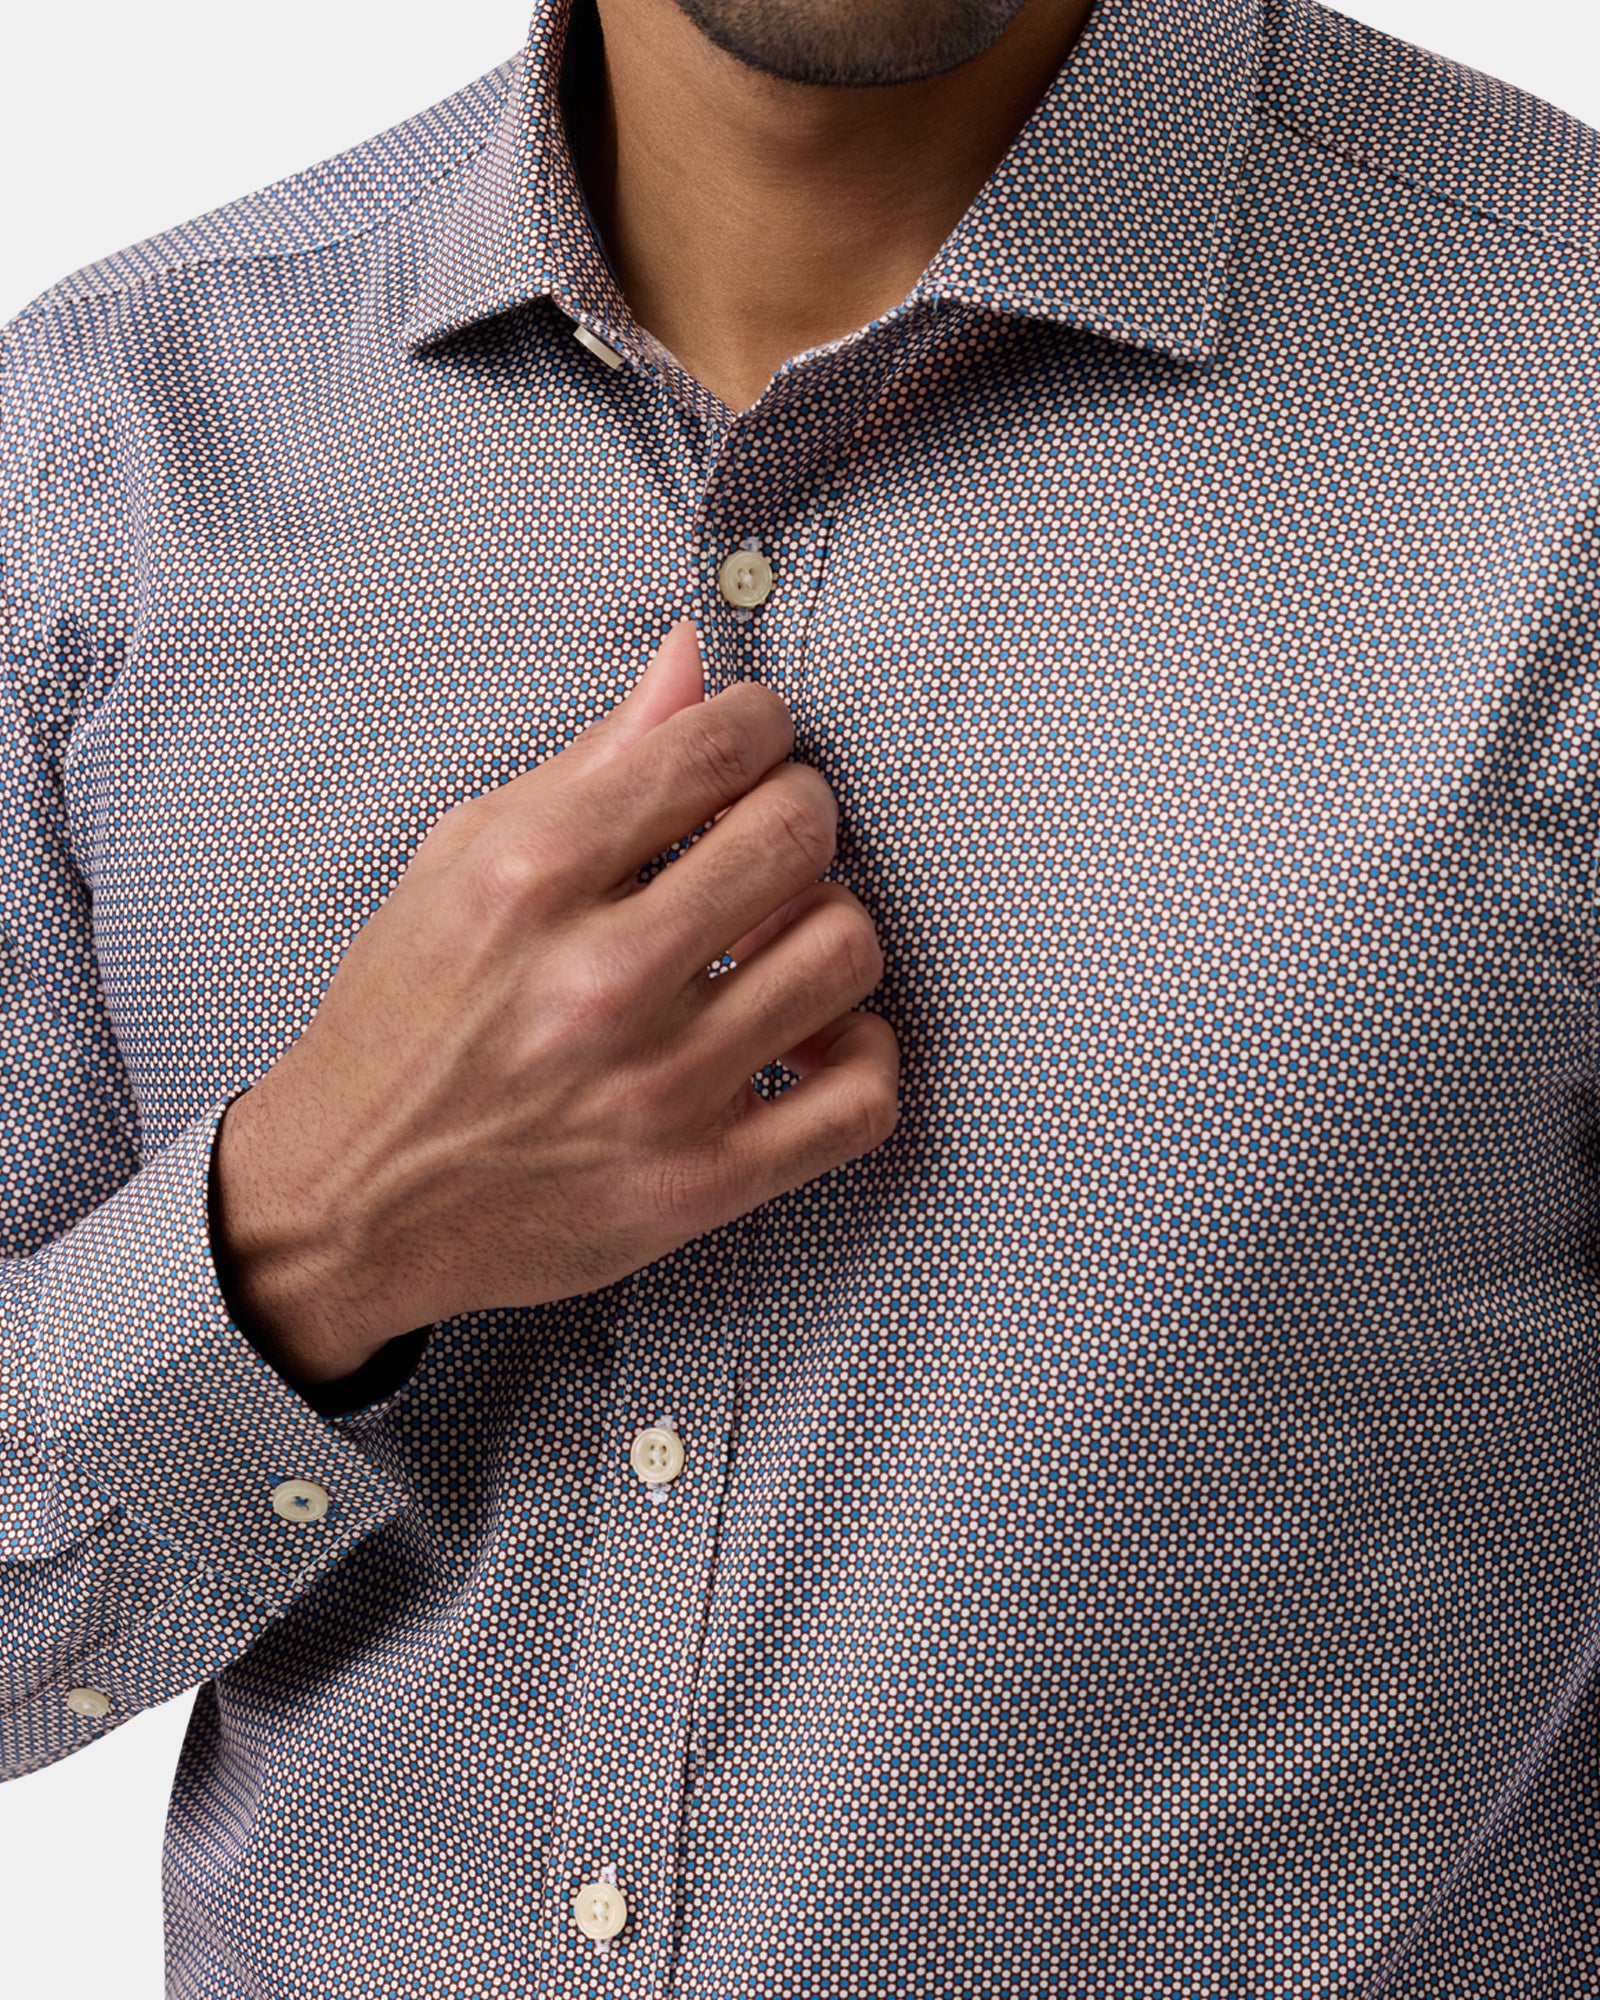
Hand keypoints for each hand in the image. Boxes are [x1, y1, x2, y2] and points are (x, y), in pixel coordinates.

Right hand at [212, 620, 900, 1383]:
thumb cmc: (402, 1023)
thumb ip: (590, 762)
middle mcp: (598, 981)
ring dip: (828, 929)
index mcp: (529, 881)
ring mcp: (656, 1091)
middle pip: (795, 838)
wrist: (351, 1202)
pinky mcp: (698, 1186)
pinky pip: (860, 1105)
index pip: (714, 750)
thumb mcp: (460, 864)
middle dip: (802, 811)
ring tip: (781, 939)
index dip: (761, 724)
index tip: (755, 741)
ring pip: (844, 956)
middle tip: (774, 830)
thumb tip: (693, 658)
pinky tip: (815, 1041)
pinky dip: (862, 1058)